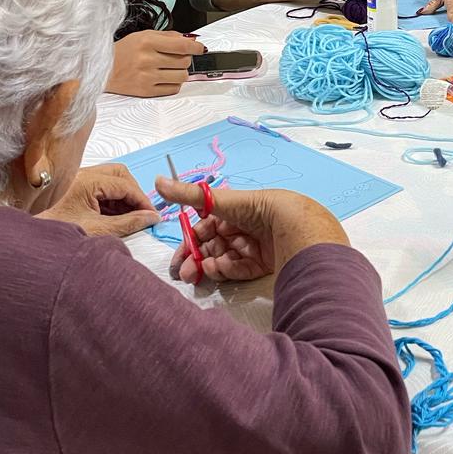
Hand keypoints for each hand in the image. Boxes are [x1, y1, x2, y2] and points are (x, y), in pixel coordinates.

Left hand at [40, 165, 159, 236]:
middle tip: (142, 212)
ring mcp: (78, 181)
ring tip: (130, 217)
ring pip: (111, 180)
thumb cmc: (58, 234)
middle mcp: (82, 175)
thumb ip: (128, 223)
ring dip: (124, 197)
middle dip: (134, 193)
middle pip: (120, 175)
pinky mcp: (76, 190)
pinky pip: (101, 189)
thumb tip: (150, 218)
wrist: (34, 244)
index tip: (153, 215)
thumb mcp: (97, 230)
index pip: (125, 185)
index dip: (143, 200)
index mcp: (87, 181)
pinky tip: (116, 217)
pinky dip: (112, 201)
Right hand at [106, 31, 207, 98]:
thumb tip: (190, 40)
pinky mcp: (146, 91)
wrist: (102, 70)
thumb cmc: (122, 52)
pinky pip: (173, 89)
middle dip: (185, 58)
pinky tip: (164, 78)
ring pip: (182, 76)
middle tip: (176, 57)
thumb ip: (168, 36)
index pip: (182, 46)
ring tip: (169, 68)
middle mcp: (147, 60)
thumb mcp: (143, 36)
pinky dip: (173, 83)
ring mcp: (147, 77)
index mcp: (147, 42)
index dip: (196, 47)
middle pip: (184, 61)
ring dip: (180, 72)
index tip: (200, 48)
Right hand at [154, 176, 349, 283]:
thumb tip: (157, 181)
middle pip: (212, 247)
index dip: (190, 242)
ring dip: (207, 266)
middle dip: (195, 259)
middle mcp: (242, 228)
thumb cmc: (258, 208)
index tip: (177, 256)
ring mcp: (253, 247)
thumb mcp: (220, 200)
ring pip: (223, 260)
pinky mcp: (264, 263)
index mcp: (233, 212)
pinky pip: (239, 269)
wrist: (295, 227)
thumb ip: (188, 195)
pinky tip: (217, 270)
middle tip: (181, 273)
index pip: (205, 229)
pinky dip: (226, 270)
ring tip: (197, 273)